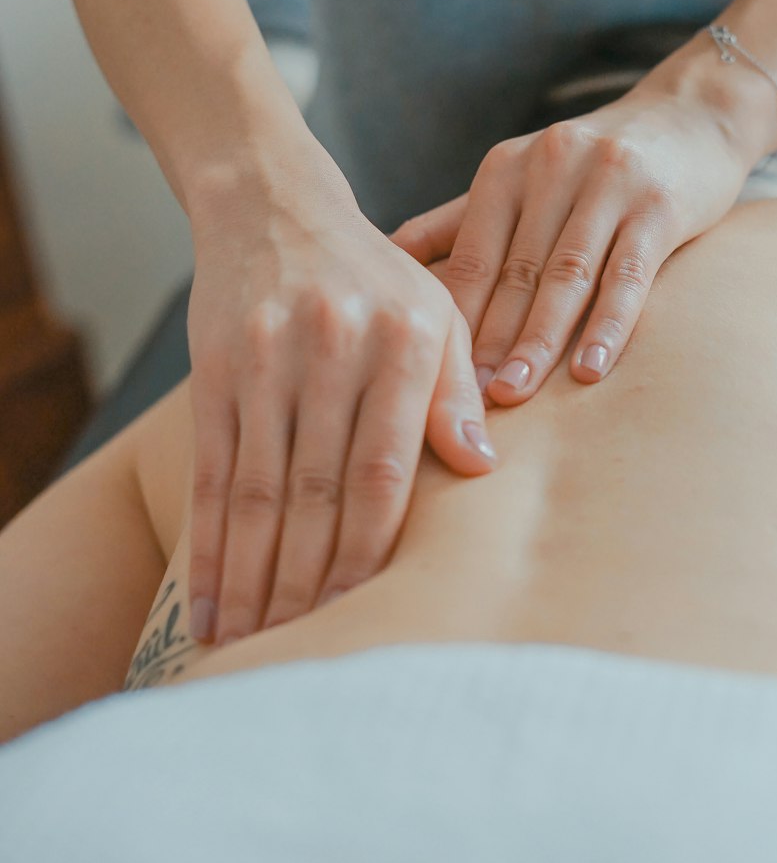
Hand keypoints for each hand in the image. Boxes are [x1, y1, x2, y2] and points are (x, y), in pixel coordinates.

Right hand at [185, 140, 495, 646]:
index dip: (371, 552)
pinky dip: (208, 545)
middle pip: (317, 492)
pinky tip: (209, 602)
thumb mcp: (437, 313)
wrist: (275, 206)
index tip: (365, 616)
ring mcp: (267, 360)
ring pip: (258, 492)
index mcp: (405, 341)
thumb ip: (457, 391)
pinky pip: (211, 473)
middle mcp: (334, 349)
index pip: (385, 471)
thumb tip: (482, 470)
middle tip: (303, 656)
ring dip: (253, 580)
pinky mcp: (215, 370)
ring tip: (250, 648)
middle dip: (308, 584)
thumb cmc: (375, 277)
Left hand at [390, 80, 753, 402]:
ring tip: (514, 394)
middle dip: (487, 341)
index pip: (469, 256)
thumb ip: (458, 221)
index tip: (429, 378)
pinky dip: (608, 325)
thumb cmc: (593, 164)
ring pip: (566, 275)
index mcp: (506, 169)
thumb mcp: (521, 178)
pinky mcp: (660, 204)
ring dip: (538, 340)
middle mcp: (551, 168)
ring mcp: (608, 183)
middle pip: (514, 271)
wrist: (691, 114)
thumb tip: (383, 259)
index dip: (450, 319)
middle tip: (464, 402)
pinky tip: (589, 369)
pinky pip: (629, 274)